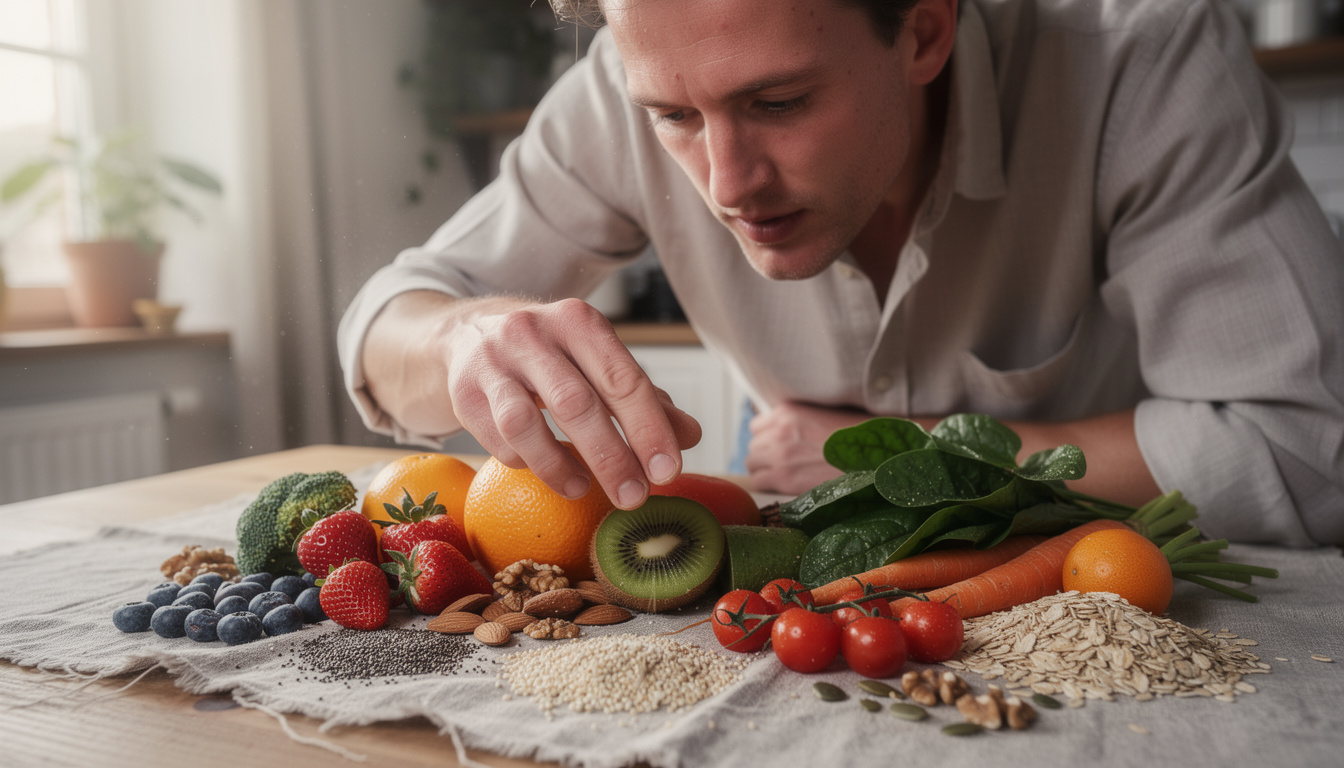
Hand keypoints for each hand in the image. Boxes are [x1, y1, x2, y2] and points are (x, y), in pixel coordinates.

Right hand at [363, 292, 700, 509]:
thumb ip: (643, 398)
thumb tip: (690, 437)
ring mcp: (491, 361)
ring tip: (582, 490)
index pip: (622, 378)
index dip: (649, 428)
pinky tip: (546, 470)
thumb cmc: (547, 354)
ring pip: (524, 423)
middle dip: (611, 457)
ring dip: (558, 466)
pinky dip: (526, 462)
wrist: (464, 334)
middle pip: (577, 403)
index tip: (668, 472)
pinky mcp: (462, 391)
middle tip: (634, 498)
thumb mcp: (595, 362)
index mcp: (578, 321)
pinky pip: (496, 438)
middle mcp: (532, 332)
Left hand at [744, 402, 868, 493]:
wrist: (873, 459)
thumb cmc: (854, 439)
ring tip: (784, 477)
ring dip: (764, 471)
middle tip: (782, 465)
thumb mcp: (823, 416)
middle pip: (753, 445)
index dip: (766, 438)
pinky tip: (785, 487)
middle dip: (765, 455)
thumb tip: (787, 433)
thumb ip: (799, 421)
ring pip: (752, 463)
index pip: (757, 425)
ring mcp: (780, 453)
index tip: (776, 447)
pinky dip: (768, 486)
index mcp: (789, 411)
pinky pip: (758, 482)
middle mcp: (780, 429)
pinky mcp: (784, 477)